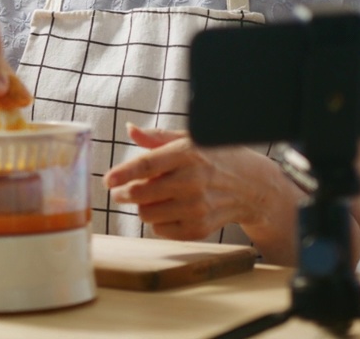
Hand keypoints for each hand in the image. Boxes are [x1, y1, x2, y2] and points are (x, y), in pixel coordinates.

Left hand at [103, 124, 266, 240]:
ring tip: (151, 198)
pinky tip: (169, 210)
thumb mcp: (189, 139)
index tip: (107, 180)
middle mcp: (192, 181)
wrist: (252, 186)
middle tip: (120, 192)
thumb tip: (130, 129)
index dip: (123, 174)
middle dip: (124, 194)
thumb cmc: (214, 157)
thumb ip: (156, 137)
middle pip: (141, 194)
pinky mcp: (199, 229)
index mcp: (187, 154)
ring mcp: (196, 208)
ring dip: (142, 207)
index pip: (147, 165)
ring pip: (147, 214)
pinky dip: (158, 222)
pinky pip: (160, 230)